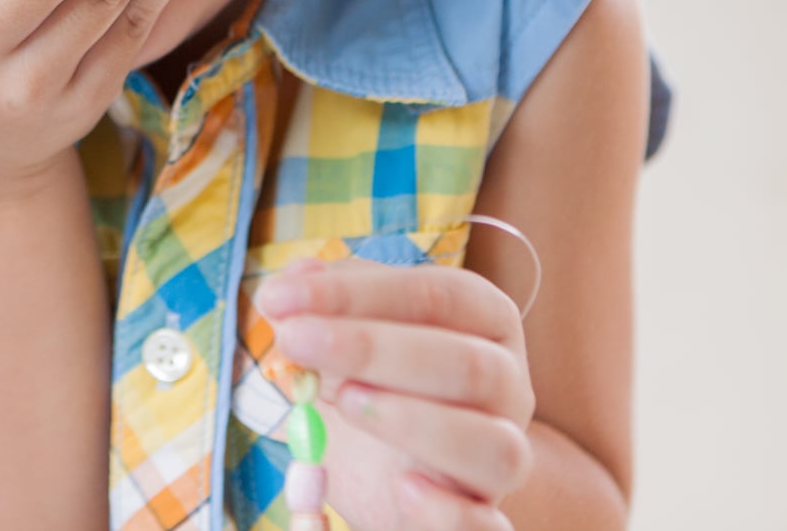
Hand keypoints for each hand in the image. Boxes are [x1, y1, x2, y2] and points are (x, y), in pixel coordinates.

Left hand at [259, 257, 535, 529]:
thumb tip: (292, 279)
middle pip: (467, 363)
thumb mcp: (346, 335)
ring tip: (344, 402)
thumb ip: (325, 302)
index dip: (356, 292)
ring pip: (494, 446)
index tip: (279, 297)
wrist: (393, 467)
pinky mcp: (484, 517)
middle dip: (373, 347)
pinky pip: (488, 527)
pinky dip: (451, 513)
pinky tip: (403, 489)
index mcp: (483, 319)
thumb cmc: (375, 381)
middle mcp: (506, 384)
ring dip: (417, 423)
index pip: (437, 294)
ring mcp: (503, 456)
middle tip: (293, 340)